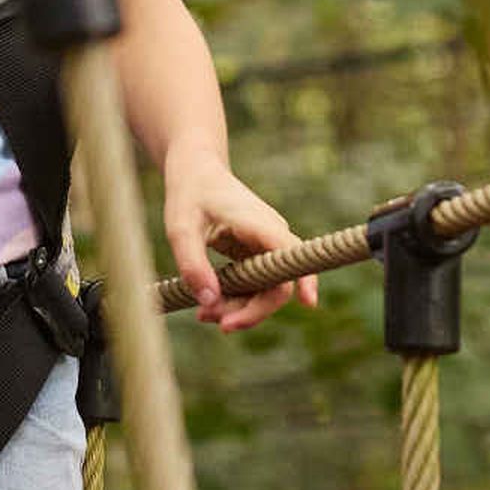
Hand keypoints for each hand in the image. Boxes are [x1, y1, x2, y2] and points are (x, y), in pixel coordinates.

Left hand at [160, 148, 317, 333]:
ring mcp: (266, 246)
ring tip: (202, 314)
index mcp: (260, 225)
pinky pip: (253, 285)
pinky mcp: (256, 254)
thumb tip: (210, 303)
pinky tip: (208, 306)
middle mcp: (272, 237)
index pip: (292, 259)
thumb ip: (193, 265)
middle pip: (277, 286)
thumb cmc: (189, 193)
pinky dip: (235, 298)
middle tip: (210, 320)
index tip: (309, 305)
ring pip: (264, 290)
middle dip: (249, 311)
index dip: (304, 283)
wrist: (196, 170)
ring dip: (238, 309)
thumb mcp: (180, 229)